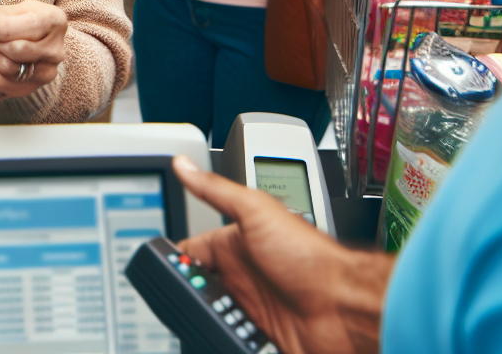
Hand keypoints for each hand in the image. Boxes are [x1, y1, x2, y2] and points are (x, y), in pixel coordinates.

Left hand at [0, 0, 66, 96]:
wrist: (35, 41)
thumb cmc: (25, 20)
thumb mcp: (18, 8)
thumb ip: (1, 14)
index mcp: (55, 22)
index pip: (30, 27)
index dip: (1, 27)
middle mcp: (55, 51)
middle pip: (16, 50)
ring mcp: (45, 73)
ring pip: (6, 67)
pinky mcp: (29, 88)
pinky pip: (0, 81)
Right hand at [172, 156, 390, 353]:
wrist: (344, 304)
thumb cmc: (310, 255)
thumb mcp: (256, 211)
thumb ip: (217, 191)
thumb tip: (184, 165)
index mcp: (238, 239)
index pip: (194, 248)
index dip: (175, 258)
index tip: (157, 267)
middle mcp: (244, 270)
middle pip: (198, 284)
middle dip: (186, 291)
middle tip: (181, 296)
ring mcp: (252, 302)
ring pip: (211, 312)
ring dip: (205, 315)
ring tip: (205, 315)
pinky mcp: (261, 330)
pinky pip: (231, 335)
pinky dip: (222, 336)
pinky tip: (220, 334)